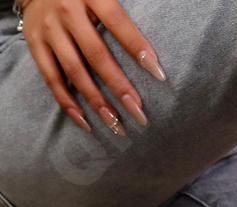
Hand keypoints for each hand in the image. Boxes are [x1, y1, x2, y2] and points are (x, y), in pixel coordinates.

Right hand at [21, 0, 165, 135]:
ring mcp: (49, 29)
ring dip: (96, 101)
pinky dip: (68, 102)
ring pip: (75, 70)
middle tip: (139, 114)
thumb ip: (121, 19)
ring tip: (116, 124)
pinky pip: (51, 78)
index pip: (117, 22)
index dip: (137, 47)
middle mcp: (67, 11)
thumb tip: (151, 52)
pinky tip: (85, 122)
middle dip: (119, 87)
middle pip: (96, 54)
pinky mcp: (35, 43)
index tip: (159, 74)